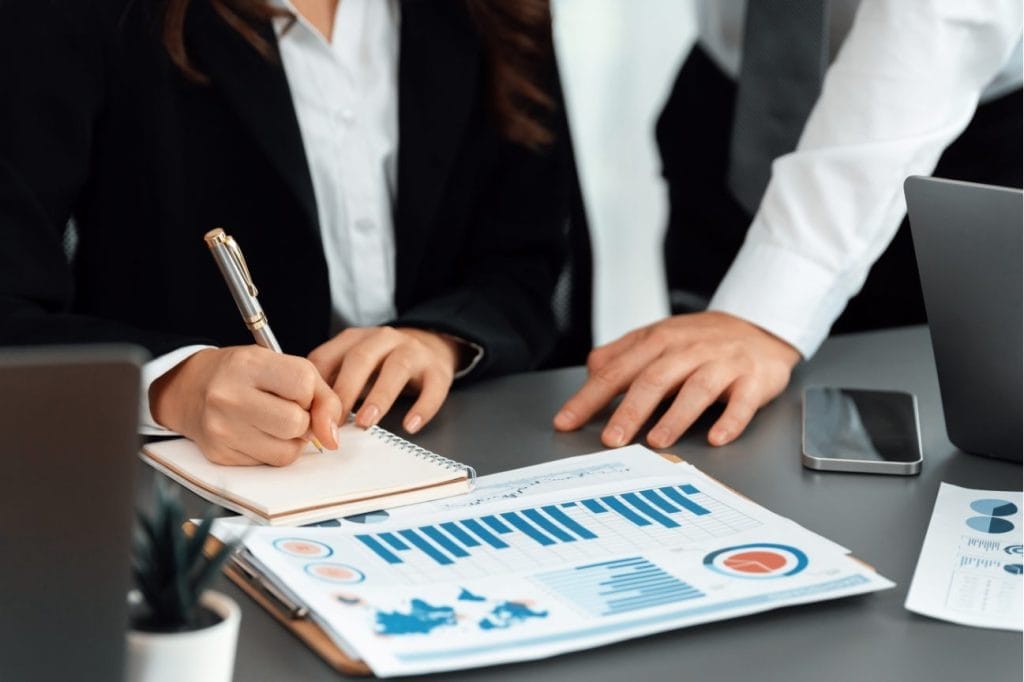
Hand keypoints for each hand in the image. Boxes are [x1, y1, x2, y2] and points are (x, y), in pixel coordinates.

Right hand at [150, 346, 341, 465]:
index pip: (304, 385)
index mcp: (247, 364)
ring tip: (274, 422)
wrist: (190, 389)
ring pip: (288, 451)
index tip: (300, 392)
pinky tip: (258, 433)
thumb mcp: (282, 365)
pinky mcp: (220, 455)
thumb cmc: (244, 375)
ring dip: (292, 440)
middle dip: (303, 420)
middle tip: (288, 409)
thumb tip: (333, 437)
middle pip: (297, 423)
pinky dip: (273, 451)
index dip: (311, 393)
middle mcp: (229, 396)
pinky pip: (270, 464)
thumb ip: (321, 394)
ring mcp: (221, 429)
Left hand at [307, 326, 459, 433]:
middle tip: (334, 422)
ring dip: (379, 397)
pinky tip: (410, 425)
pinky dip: (422, 408)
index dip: (315, 388)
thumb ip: (329, 383)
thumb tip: (304, 417)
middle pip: (360, 359)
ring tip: (366, 422)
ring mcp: (412, 352)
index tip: (308, 417)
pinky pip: (433, 388)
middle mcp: (382, 340)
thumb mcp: (351, 364)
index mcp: (353, 339)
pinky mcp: (437, 369)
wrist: (430, 343)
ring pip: (396, 369)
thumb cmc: (381, 363)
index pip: (327, 358)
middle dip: (345, 391)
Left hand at [553, 311, 800, 447]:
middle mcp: (688, 350)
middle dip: (629, 410)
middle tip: (611, 439)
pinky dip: (730, 421)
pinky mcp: (753, 379)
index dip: (589, 396)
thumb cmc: (701, 340)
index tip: (566, 421)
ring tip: (657, 442)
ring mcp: (722, 363)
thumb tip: (590, 373)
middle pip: (653, 379)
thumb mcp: (658, 339)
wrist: (759, 326)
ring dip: (675, 416)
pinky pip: (742, 401)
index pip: (616, 370)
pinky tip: (716, 438)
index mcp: (658, 341)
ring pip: (696, 388)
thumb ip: (622, 355)